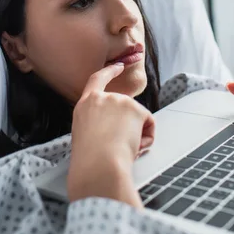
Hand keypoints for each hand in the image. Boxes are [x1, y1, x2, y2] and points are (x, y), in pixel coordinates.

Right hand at [67, 62, 154, 206]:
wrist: (99, 167)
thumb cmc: (90, 161)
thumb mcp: (85, 133)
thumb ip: (97, 121)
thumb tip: (117, 126)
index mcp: (86, 104)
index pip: (97, 79)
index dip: (110, 72)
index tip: (119, 66)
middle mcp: (103, 98)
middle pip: (124, 107)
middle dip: (128, 125)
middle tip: (120, 147)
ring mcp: (120, 101)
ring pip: (137, 118)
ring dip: (136, 134)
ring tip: (122, 149)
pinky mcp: (136, 109)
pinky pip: (148, 123)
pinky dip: (146, 137)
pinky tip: (134, 146)